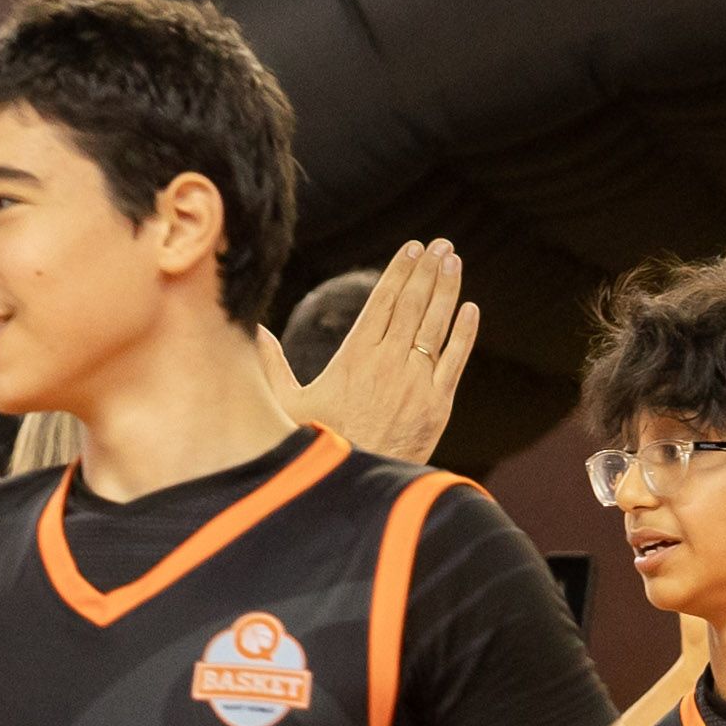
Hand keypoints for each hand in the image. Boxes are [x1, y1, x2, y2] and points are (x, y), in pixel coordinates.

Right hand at [281, 238, 476, 464]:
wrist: (357, 481)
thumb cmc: (319, 442)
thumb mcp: (287, 402)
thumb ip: (272, 364)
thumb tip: (254, 331)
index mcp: (356, 356)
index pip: (383, 300)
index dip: (399, 270)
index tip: (413, 247)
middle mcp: (389, 362)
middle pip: (413, 305)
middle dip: (428, 270)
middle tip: (442, 245)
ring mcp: (417, 381)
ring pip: (436, 325)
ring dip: (447, 290)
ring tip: (455, 262)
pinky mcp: (438, 404)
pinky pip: (456, 360)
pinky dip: (465, 333)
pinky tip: (471, 309)